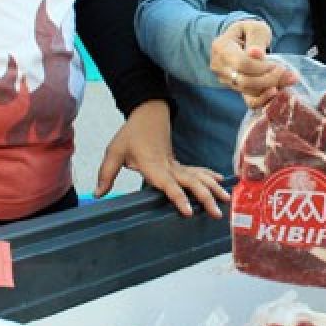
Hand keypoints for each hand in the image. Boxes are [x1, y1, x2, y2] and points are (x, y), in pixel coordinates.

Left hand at [96, 99, 228, 217]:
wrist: (147, 113)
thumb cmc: (131, 133)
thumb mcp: (114, 151)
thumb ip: (106, 173)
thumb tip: (98, 194)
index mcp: (154, 166)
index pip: (169, 186)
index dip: (179, 198)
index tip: (188, 212)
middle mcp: (169, 167)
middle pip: (192, 183)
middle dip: (206, 198)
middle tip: (217, 212)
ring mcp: (176, 164)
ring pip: (199, 177)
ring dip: (213, 188)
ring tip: (227, 199)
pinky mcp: (178, 162)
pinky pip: (197, 171)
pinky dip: (210, 176)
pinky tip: (220, 181)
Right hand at [209, 19, 297, 108]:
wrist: (241, 39)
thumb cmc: (249, 31)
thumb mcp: (255, 28)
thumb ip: (256, 40)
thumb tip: (256, 54)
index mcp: (221, 47)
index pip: (242, 64)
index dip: (262, 67)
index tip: (279, 65)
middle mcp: (219, 66)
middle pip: (244, 81)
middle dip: (269, 79)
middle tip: (287, 74)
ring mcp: (225, 80)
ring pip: (248, 91)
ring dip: (271, 87)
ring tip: (289, 79)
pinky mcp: (235, 89)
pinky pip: (249, 101)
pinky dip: (264, 98)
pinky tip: (276, 92)